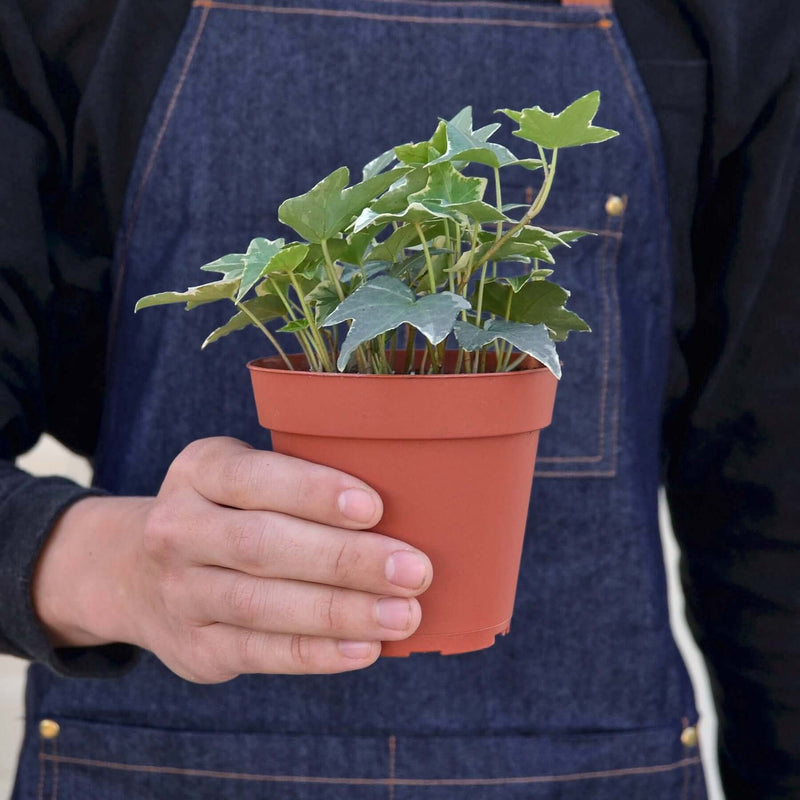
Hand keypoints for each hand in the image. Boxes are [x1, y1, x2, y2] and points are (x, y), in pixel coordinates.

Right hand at [32, 437, 431, 680]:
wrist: (135, 573)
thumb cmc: (227, 511)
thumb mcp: (244, 477)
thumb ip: (301, 483)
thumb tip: (405, 503)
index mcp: (200, 470)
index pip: (254, 477)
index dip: (313, 492)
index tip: (374, 507)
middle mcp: (177, 529)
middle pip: (262, 545)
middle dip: (343, 560)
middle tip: (414, 570)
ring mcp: (180, 593)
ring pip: (262, 606)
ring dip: (340, 612)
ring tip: (404, 614)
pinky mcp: (194, 648)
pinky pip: (259, 653)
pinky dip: (316, 654)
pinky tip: (366, 648)